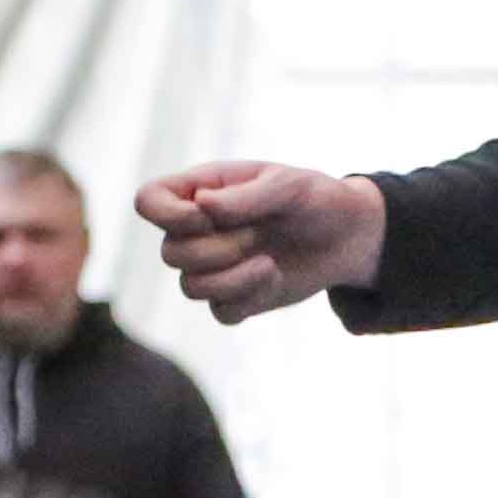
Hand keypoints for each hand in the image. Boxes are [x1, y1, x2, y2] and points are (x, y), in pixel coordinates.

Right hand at [140, 160, 385, 321]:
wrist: (349, 235)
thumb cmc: (315, 198)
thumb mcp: (288, 185)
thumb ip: (245, 196)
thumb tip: (200, 206)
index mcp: (201, 191)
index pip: (148, 201)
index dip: (167, 215)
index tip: (207, 215)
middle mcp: (199, 230)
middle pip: (171, 253)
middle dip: (217, 249)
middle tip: (258, 235)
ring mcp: (215, 266)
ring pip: (190, 287)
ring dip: (232, 278)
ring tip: (269, 262)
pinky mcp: (236, 297)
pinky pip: (220, 312)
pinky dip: (248, 298)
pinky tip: (274, 277)